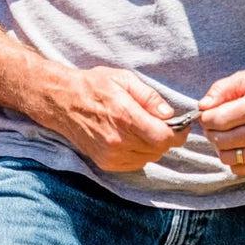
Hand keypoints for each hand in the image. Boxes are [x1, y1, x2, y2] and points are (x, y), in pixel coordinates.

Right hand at [51, 66, 188, 172]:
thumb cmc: (94, 85)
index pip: (164, 137)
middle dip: (166, 137)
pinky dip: (140, 154)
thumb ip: (148, 97)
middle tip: (163, 123)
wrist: (62, 101)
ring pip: (148, 158)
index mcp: (125, 116)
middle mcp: (118, 140)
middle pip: (159, 149)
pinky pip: (135, 164)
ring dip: (153, 146)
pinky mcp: (105, 163)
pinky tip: (133, 138)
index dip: (178, 133)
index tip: (182, 125)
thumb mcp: (123, 79)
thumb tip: (169, 114)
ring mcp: (111, 154)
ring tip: (145, 129)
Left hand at [198, 70, 244, 176]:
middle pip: (221, 140)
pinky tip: (239, 144)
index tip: (206, 114)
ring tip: (226, 134)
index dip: (205, 117)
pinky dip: (233, 158)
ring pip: (228, 157)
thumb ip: (222, 88)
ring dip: (221, 146)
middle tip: (215, 123)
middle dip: (211, 131)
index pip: (218, 120)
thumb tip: (202, 106)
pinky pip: (239, 168)